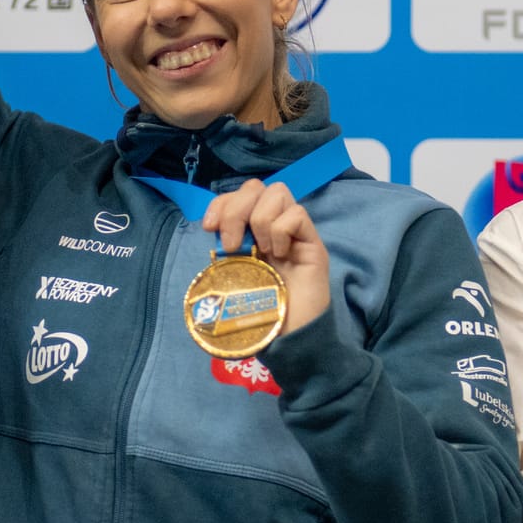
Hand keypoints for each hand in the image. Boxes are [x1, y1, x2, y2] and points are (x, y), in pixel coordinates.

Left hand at [202, 179, 329, 334]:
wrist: (291, 336)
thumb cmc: (262, 310)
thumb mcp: (234, 274)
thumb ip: (226, 249)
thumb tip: (210, 228)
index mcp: (253, 231)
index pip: (240, 194)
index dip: (222, 202)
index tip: (209, 227)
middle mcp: (275, 226)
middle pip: (256, 186)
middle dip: (236, 210)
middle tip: (233, 246)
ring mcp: (296, 233)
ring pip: (278, 193)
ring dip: (260, 220)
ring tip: (262, 252)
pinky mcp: (313, 243)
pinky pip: (296, 214)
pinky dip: (281, 232)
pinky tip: (280, 256)